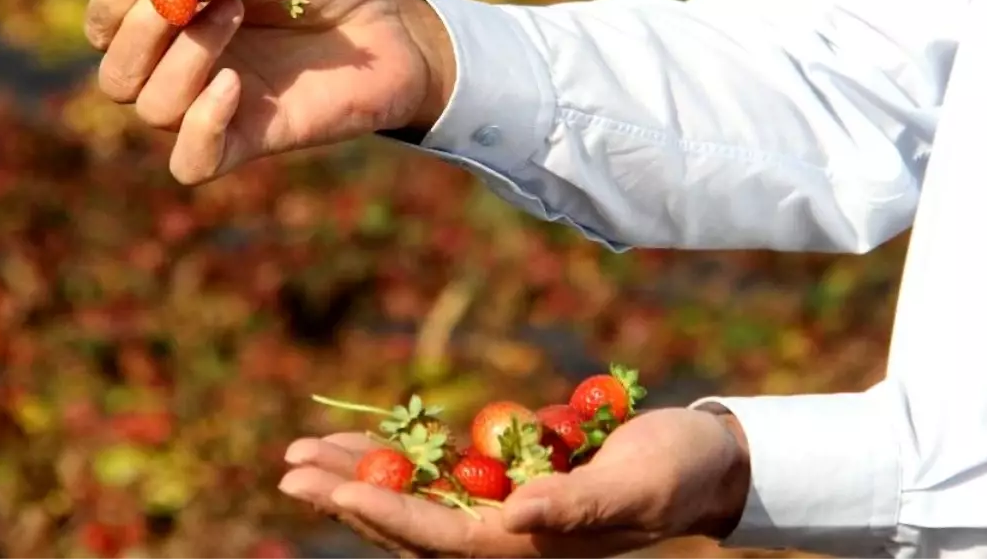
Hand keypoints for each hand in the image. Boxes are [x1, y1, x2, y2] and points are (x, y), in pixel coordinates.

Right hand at [83, 0, 454, 183]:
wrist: (388, 28)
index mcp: (174, 20)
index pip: (106, 23)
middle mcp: (182, 69)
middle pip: (115, 74)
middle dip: (140, 30)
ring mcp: (213, 109)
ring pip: (151, 107)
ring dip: (184, 58)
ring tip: (237, 14)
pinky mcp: (248, 142)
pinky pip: (192, 162)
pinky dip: (200, 125)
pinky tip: (233, 86)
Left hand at [278, 408, 750, 557]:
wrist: (699, 461)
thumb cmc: (676, 472)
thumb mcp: (637, 485)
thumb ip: (579, 506)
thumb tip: (518, 516)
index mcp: (532, 548)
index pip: (441, 539)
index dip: (381, 514)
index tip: (327, 489)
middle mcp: (507, 537)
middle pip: (409, 525)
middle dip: (346, 498)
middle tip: (286, 469)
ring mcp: (503, 510)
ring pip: (414, 499)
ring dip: (357, 477)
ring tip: (300, 454)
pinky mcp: (507, 479)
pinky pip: (439, 473)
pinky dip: (398, 456)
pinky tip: (360, 439)